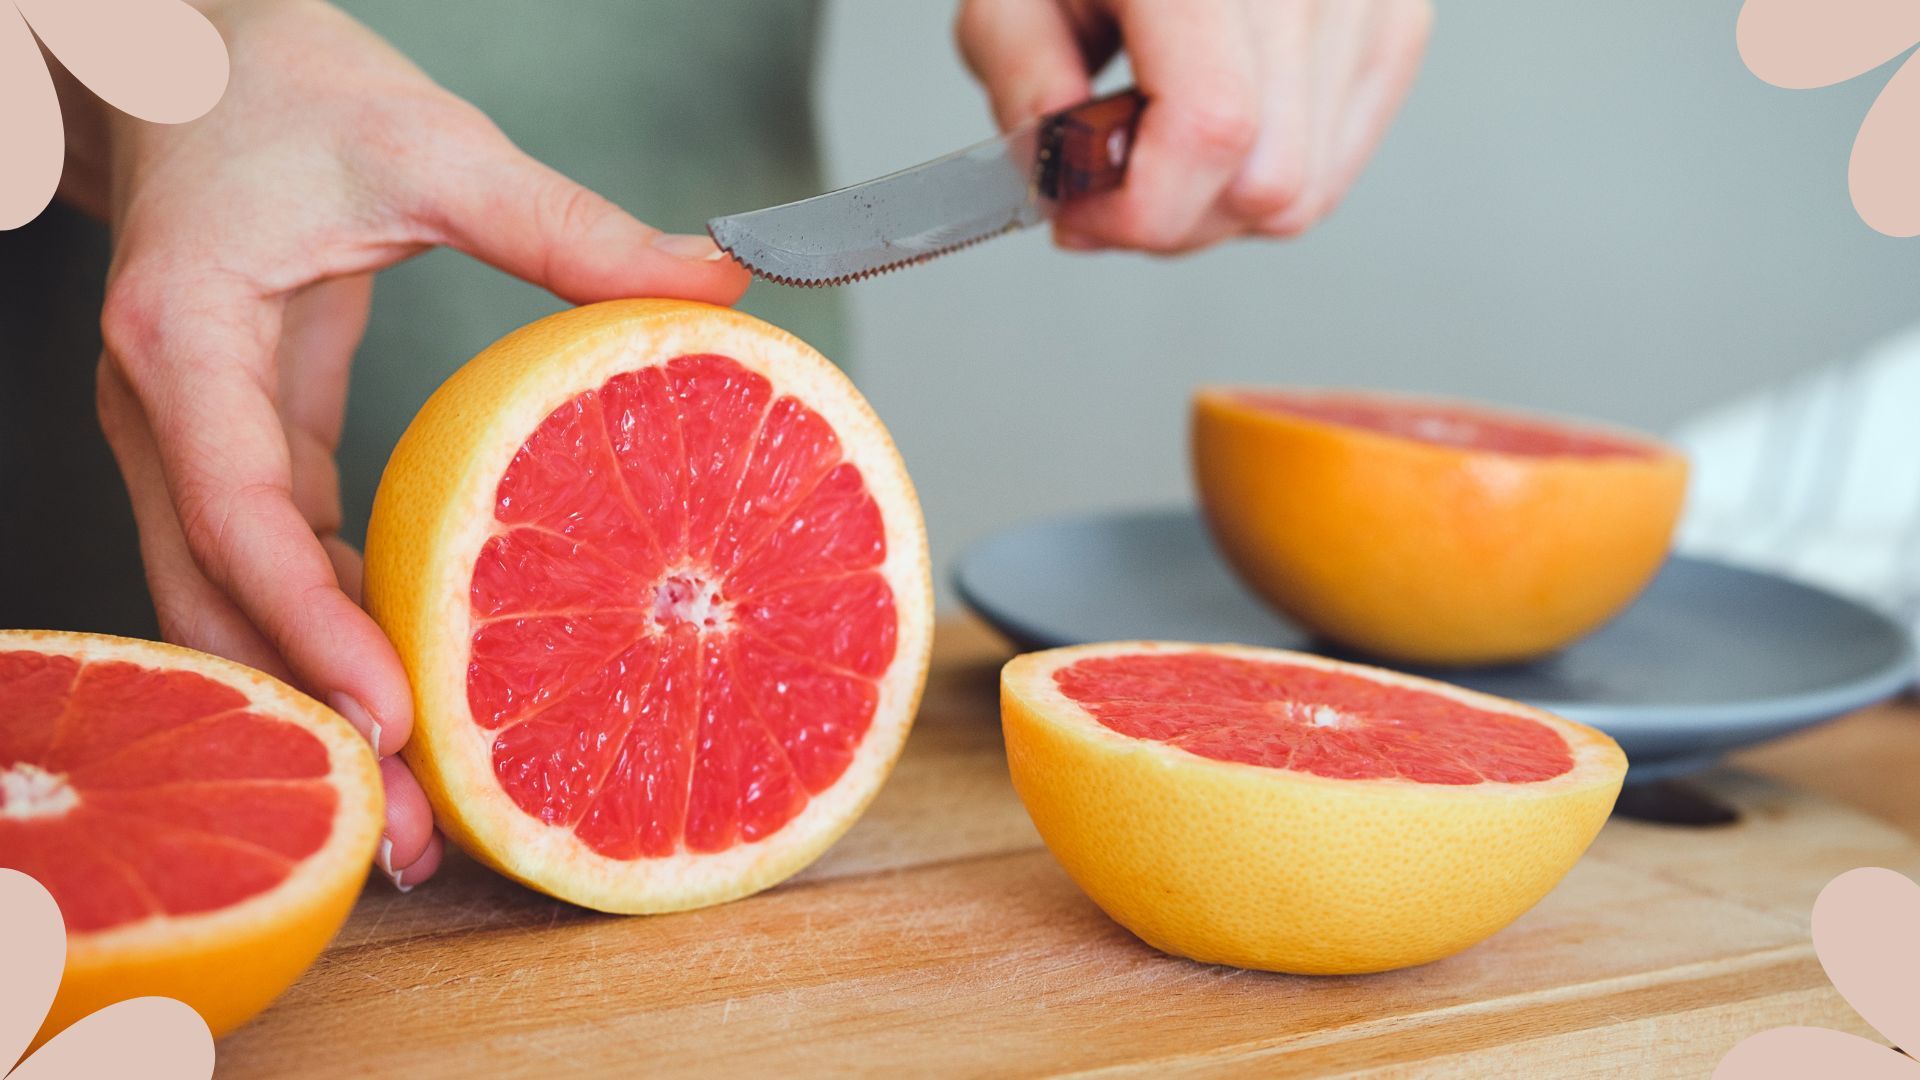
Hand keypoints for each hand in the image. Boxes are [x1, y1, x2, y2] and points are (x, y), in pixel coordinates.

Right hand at [82, 0, 749, 889]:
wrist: (187, 58)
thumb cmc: (284, 92)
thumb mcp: (430, 147)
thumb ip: (568, 224)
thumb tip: (716, 286)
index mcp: (188, 338)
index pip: (240, 509)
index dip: (311, 623)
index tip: (396, 711)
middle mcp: (161, 407)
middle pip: (221, 602)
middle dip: (311, 723)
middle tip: (413, 834)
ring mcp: (182, 436)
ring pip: (229, 606)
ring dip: (315, 708)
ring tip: (413, 817)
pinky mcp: (228, 444)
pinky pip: (264, 567)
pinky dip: (326, 639)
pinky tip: (405, 700)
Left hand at [955, 0, 1431, 252]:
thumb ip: (1022, 82)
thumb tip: (1070, 182)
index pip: (1212, 128)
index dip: (1139, 207)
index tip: (1077, 213)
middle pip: (1267, 183)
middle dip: (1171, 218)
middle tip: (1105, 185)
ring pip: (1306, 192)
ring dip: (1215, 206)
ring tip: (1156, 143)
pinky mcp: (1396, 23)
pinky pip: (1337, 166)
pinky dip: (1263, 176)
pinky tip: (1212, 131)